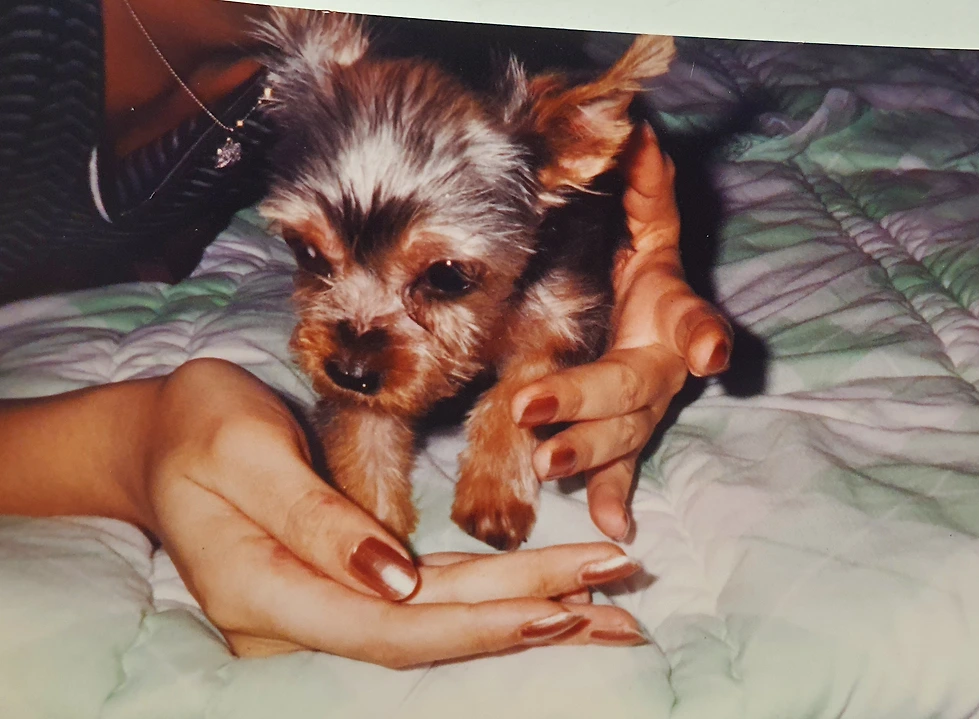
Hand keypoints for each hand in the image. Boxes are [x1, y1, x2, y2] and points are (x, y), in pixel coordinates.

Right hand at [142, 359, 645, 665]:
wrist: (156, 439)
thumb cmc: (192, 428)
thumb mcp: (240, 451)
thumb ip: (314, 519)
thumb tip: (395, 581)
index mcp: (264, 591)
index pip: (389, 628)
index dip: (478, 623)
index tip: (561, 604)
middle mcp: (298, 619)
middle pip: (430, 632)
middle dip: (529, 619)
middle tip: (620, 606)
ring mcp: (321, 610)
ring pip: (438, 622)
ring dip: (526, 615)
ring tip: (611, 612)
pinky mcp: (345, 587)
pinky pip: (430, 599)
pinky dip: (494, 597)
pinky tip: (550, 598)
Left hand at [510, 124, 731, 541]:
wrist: (656, 315)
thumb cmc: (646, 271)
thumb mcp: (650, 229)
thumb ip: (647, 189)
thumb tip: (635, 130)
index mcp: (671, 312)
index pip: (691, 318)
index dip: (701, 333)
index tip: (707, 351)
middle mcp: (664, 366)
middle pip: (633, 388)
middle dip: (586, 399)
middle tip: (532, 409)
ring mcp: (647, 407)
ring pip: (623, 434)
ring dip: (588, 453)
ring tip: (546, 464)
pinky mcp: (629, 433)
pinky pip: (625, 468)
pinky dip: (616, 496)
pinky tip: (613, 527)